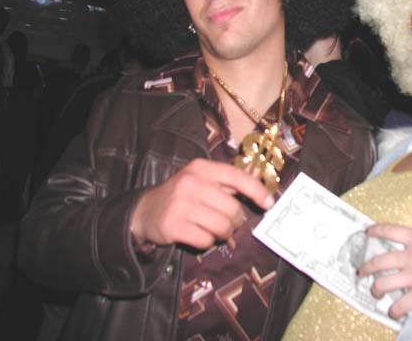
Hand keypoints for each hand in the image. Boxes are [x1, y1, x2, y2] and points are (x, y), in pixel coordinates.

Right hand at [130, 158, 273, 249]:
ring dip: (223, 234)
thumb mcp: (201, 180)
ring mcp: (180, 204)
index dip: (257, 191)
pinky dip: (206, 242)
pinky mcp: (173, 225)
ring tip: (214, 231)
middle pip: (232, 209)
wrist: (144, 211)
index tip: (268, 203)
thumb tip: (262, 194)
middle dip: (236, 222)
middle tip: (229, 224)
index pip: (237, 177)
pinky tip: (197, 235)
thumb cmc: (181, 196)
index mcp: (201, 168)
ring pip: (222, 226)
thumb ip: (227, 184)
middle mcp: (191, 183)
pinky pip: (205, 240)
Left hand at [358, 186, 411, 317]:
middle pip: (379, 261)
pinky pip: (402, 305)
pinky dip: (394, 309)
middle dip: (366, 266)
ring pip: (385, 284)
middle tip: (360, 270)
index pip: (389, 230)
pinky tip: (392, 311)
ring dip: (376, 288)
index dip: (375, 230)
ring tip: (373, 290)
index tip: (367, 232)